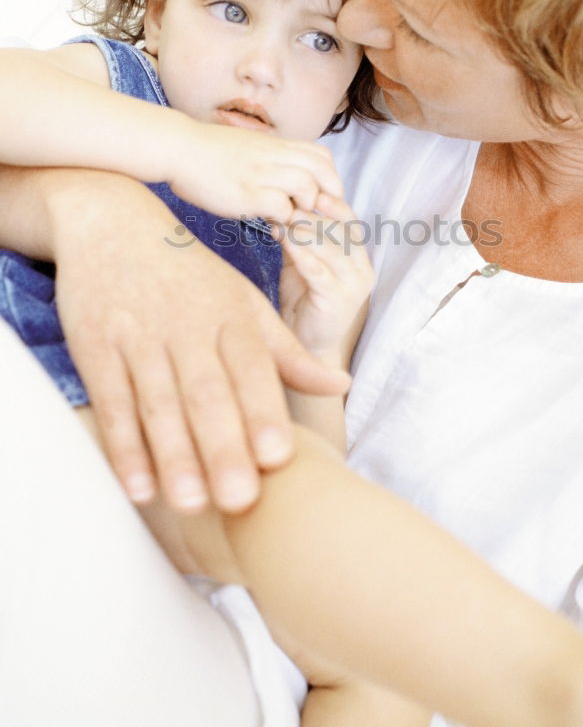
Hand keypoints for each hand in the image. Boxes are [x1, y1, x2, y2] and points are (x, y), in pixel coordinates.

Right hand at [50, 172, 349, 513]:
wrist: (112, 223)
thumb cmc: (189, 274)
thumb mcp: (244, 302)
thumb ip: (288, 352)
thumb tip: (341, 385)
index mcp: (231, 316)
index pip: (252, 368)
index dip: (264, 412)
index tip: (278, 458)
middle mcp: (187, 327)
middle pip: (206, 393)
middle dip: (223, 447)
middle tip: (239, 500)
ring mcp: (140, 337)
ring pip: (159, 403)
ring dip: (174, 455)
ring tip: (190, 504)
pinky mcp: (96, 347)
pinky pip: (112, 402)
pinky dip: (124, 445)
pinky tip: (138, 487)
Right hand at [168, 119, 344, 222]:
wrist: (178, 148)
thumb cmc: (207, 152)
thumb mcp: (247, 146)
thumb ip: (268, 158)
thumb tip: (282, 175)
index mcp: (275, 146)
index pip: (321, 156)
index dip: (330, 178)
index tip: (323, 196)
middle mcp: (273, 156)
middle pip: (322, 170)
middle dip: (329, 195)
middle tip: (319, 214)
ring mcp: (261, 174)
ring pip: (307, 186)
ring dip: (306, 206)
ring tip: (294, 218)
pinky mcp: (247, 193)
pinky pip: (282, 207)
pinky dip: (284, 220)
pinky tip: (273, 226)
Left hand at [277, 194, 373, 362]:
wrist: (308, 346)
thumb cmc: (305, 302)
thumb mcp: (303, 263)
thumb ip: (298, 239)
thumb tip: (280, 209)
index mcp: (357, 257)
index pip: (351, 223)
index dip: (335, 205)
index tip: (314, 190)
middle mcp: (362, 270)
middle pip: (344, 233)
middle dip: (318, 216)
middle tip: (293, 202)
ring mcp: (353, 286)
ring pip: (334, 250)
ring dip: (309, 231)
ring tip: (286, 219)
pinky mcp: (338, 302)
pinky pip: (320, 273)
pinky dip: (303, 255)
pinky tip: (286, 242)